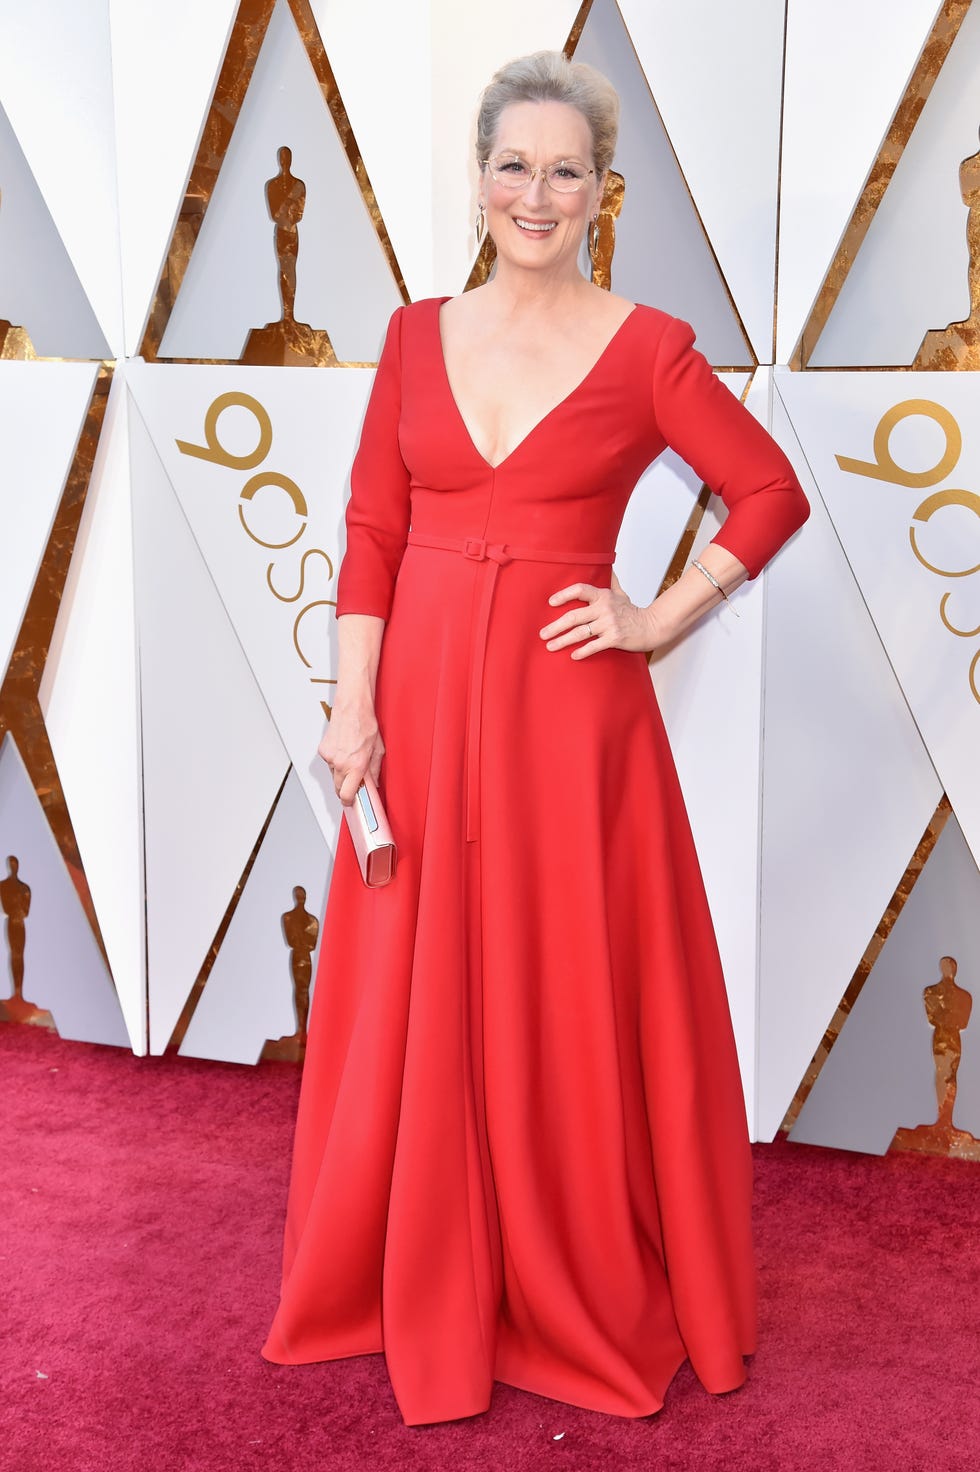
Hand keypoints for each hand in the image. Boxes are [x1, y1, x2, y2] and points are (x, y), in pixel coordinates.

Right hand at [318, 697, 384, 804]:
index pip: (346, 794)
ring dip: (341, 773)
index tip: (352, 802)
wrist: (352, 707)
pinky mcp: (323, 750)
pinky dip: (335, 761)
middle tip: (354, 784)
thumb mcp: (378, 750)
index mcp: (356, 766)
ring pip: (333, 775)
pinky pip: (329, 763)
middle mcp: (340, 764)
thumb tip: (373, 783)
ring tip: (350, 759)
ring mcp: (329, 757)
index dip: (349, 801)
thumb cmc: (365, 724)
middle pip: (337, 788)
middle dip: (345, 788)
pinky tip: (343, 750)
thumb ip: (374, 770)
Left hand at [540, 571, 664, 657]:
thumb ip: (610, 581)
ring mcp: (610, 624)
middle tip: (543, 634)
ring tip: (551, 646)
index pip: (580, 590)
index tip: (551, 602)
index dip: (564, 595)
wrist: (652, 626)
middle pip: (574, 616)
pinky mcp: (615, 638)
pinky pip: (594, 645)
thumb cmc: (633, 611)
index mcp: (603, 596)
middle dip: (555, 626)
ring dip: (563, 641)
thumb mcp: (621, 593)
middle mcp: (605, 608)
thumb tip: (606, 565)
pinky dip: (583, 651)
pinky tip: (573, 655)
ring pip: (581, 633)